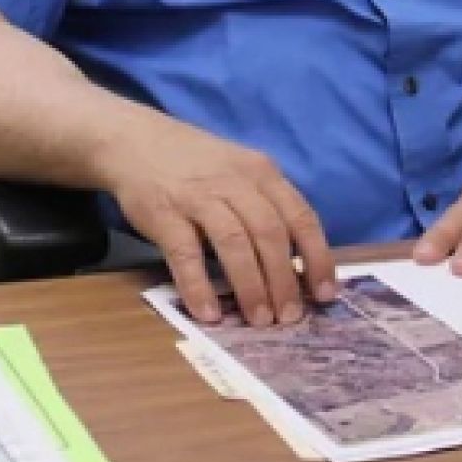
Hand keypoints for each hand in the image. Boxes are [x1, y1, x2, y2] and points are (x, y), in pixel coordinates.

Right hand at [100, 114, 336, 326]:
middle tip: (290, 317)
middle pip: (269, 233)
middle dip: (284, 280)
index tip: (325, 293)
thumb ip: (265, 205)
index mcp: (260, 172)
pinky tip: (210, 313)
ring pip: (234, 242)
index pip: (300, 216)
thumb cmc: (196, 163)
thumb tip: (295, 265)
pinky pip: (185, 254)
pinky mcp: (164, 213)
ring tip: (259, 320)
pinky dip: (199, 286)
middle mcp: (234, 182)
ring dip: (251, 286)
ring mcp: (198, 196)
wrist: (136, 140)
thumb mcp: (239, 170)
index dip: (317, 257)